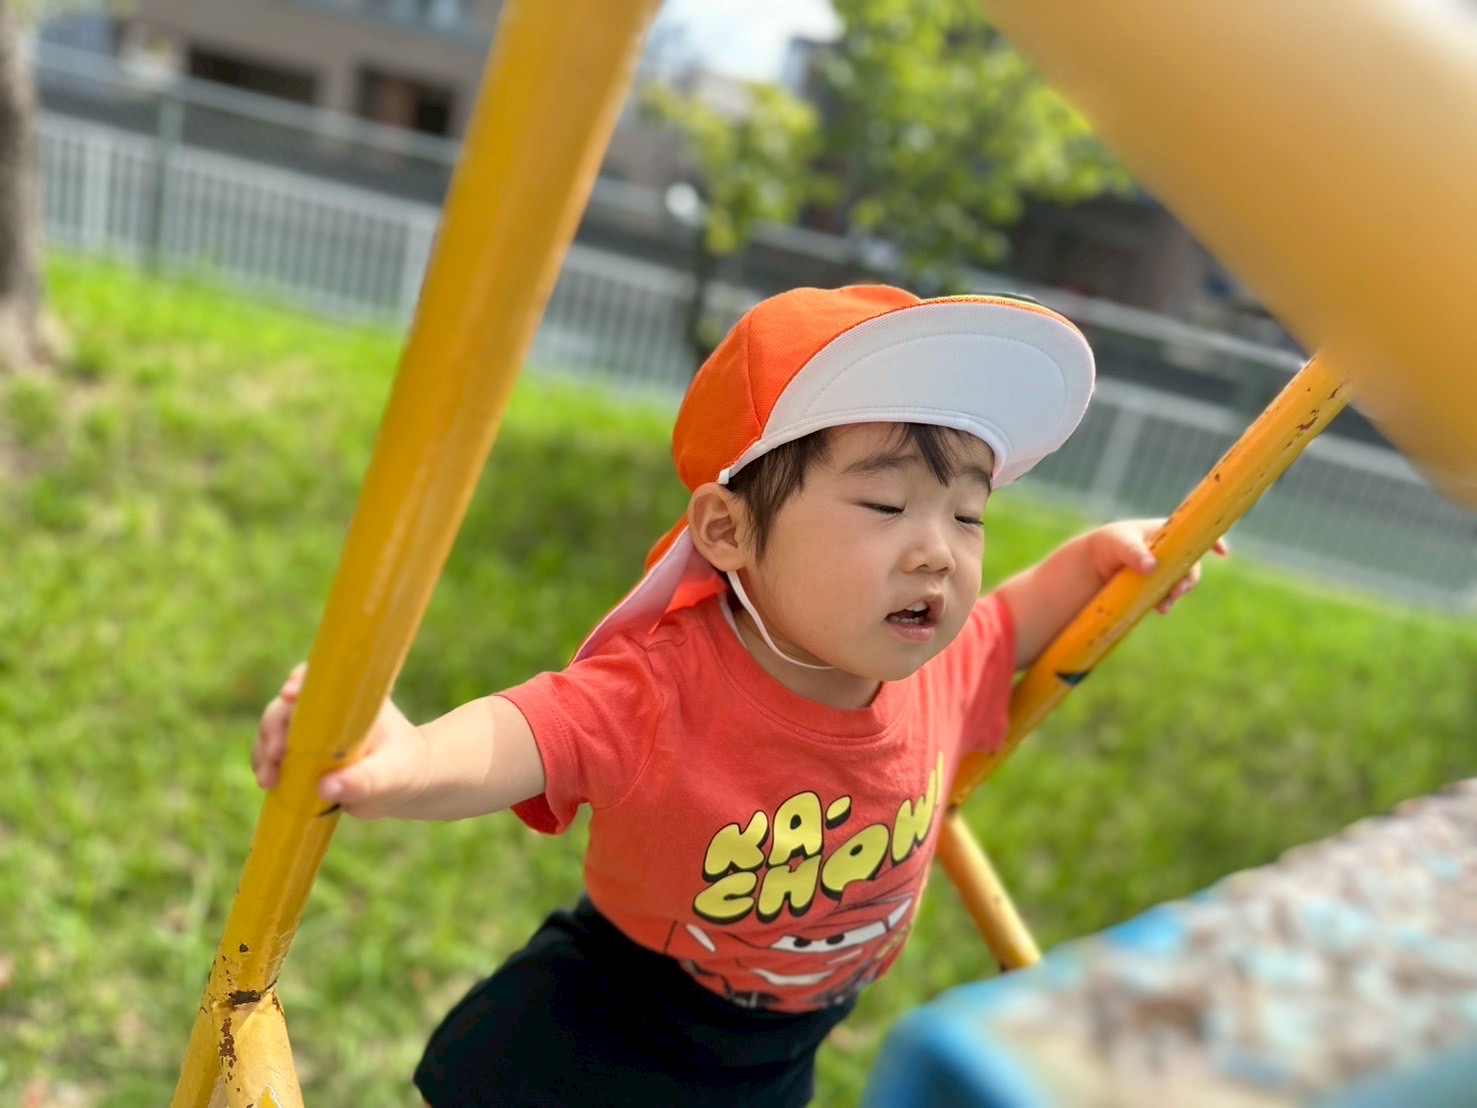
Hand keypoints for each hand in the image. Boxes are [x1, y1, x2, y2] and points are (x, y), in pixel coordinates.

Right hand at [252, 664, 431, 818]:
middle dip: (273, 726)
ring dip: (264, 749)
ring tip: (268, 779)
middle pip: (288, 705)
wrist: (411, 786)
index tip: (290, 694)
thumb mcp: (394, 774)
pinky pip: (276, 756)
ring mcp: (313, 733)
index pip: (322, 677)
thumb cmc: (409, 769)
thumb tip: (325, 788)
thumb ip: (365, 781)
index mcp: (354, 699)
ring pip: (275, 729)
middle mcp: (328, 710)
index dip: (300, 680)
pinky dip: (267, 766)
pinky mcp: (304, 757)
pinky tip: (268, 782)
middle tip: (275, 755)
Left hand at [1087, 518, 1228, 613]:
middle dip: (1188, 579)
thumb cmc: (1107, 545)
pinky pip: (1169, 595)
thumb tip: (1151, 566)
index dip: (1213, 541)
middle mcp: (1171, 551)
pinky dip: (1167, 602)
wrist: (1091, 566)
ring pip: (1181, 582)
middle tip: (1177, 592)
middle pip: (1191, 564)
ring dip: (1177, 594)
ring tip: (1164, 606)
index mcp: (1167, 533)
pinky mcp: (1157, 588)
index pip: (1196, 533)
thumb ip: (1133, 552)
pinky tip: (1160, 610)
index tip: (1223, 553)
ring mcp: (1166, 570)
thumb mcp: (1118, 543)